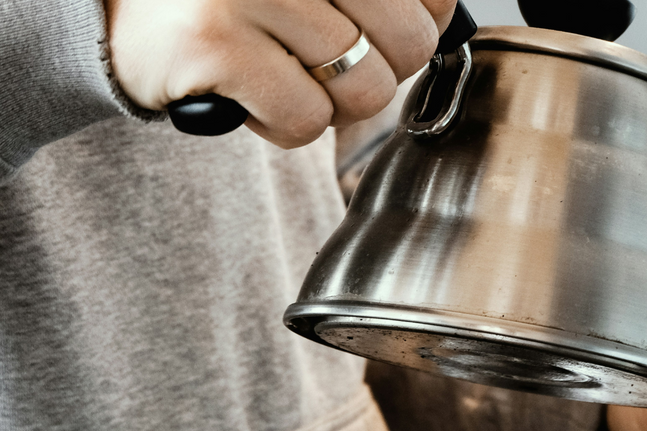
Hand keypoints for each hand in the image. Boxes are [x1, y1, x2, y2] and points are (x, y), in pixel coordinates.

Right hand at [104, 0, 455, 146]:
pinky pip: (305, 120)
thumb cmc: (236, 1)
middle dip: (377, 71)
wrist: (123, 11)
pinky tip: (252, 97)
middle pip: (409, 46)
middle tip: (325, 62)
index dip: (417, 26)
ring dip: (330, 104)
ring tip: (283, 76)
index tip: (375, 31)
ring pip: (363, 91)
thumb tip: (449, 22)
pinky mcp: (215, 43)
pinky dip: (284, 126)